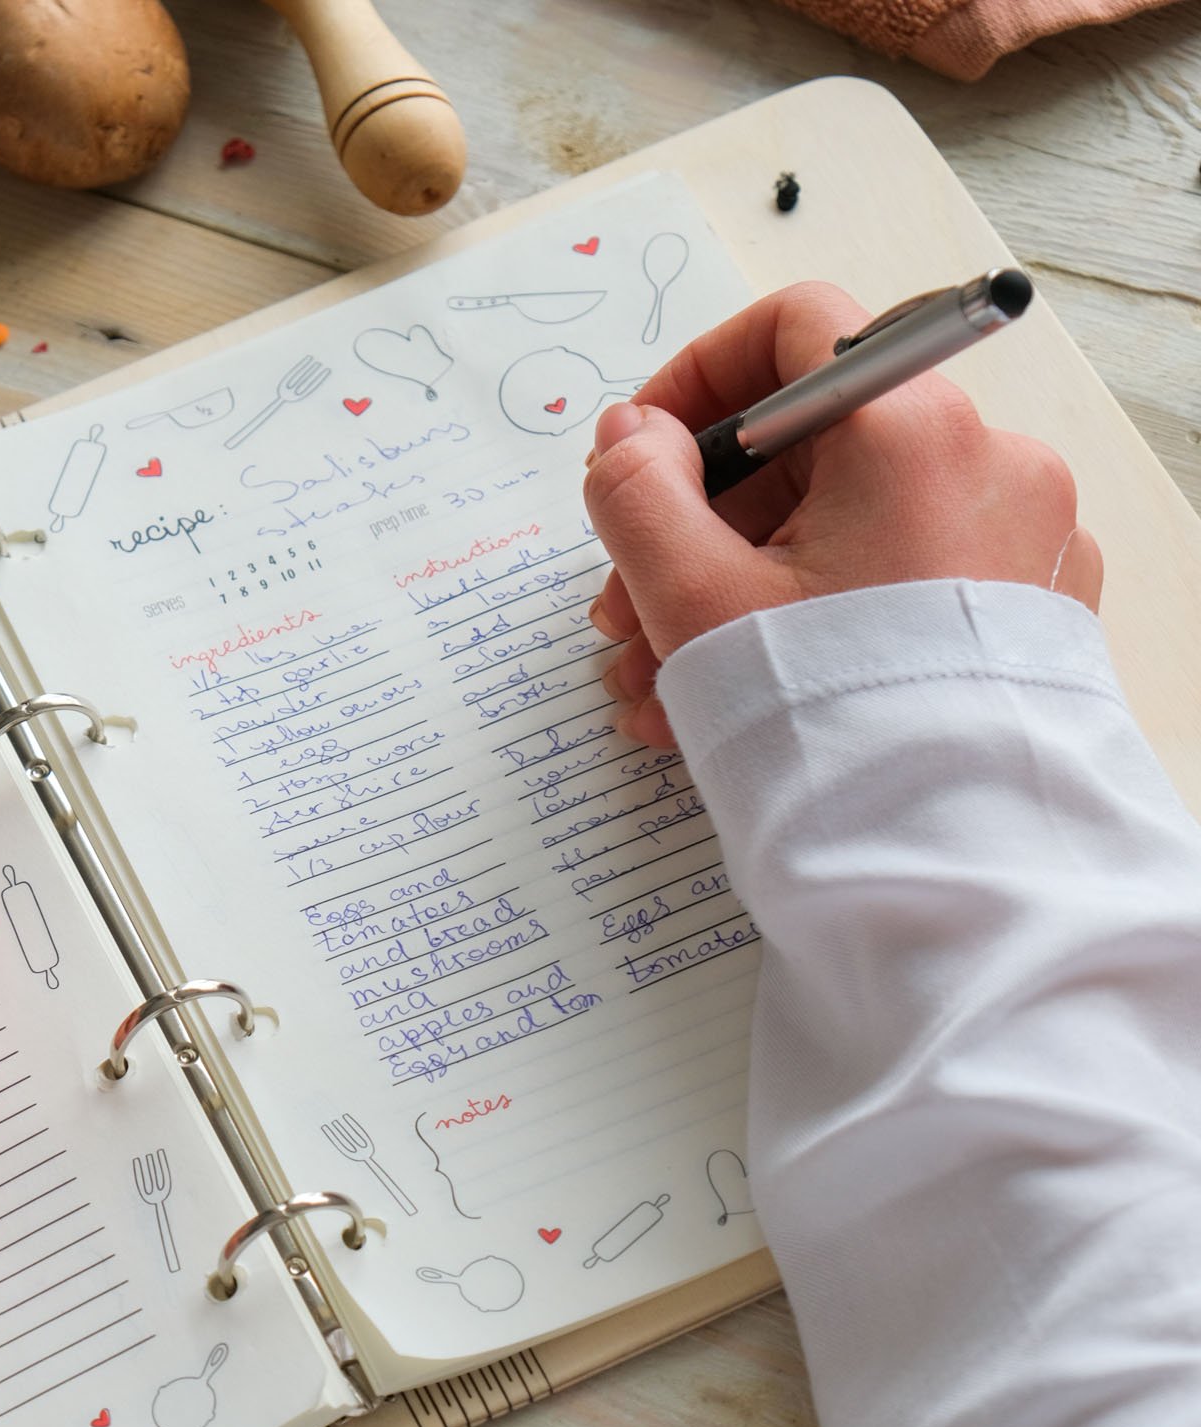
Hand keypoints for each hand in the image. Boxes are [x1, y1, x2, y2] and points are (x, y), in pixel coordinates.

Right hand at [581, 281, 1103, 743]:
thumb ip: (637, 489)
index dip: (696, 378)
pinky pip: (895, 580)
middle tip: (627, 608)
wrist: (945, 870)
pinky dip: (813, 617)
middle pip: (807, 451)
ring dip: (735, 590)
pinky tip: (740, 693)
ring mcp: (1017, 540)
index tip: (644, 452)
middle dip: (697, 528)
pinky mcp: (1024, 610)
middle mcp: (986, 463)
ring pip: (842, 528)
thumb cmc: (824, 724)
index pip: (794, 330)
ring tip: (661, 683)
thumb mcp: (691, 597)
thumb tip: (630, 432)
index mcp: (911, 431)